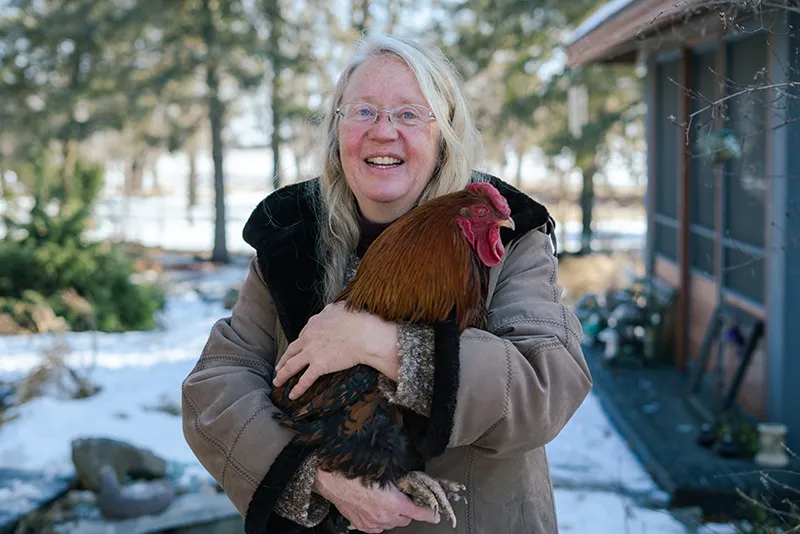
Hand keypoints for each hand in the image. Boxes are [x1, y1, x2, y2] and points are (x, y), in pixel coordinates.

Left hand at [272, 302, 399, 398]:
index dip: (299, 344)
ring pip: (291, 365)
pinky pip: (305, 379)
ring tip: (277, 382)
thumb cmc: (358, 319)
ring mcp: (312, 352)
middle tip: (279, 367)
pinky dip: (297, 389)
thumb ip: (331, 309)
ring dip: (283, 375)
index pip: (303, 335)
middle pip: (291, 350)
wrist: (365, 333)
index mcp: (314, 323)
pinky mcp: (320, 365)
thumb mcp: (340, 307)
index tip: (298, 350)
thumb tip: (330, 309)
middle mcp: (309, 337)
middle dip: (284, 360)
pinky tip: (292, 395)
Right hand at [313, 469, 439, 532]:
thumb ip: (399, 485)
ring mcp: (373, 524)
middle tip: (401, 499)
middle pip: (406, 520)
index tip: (435, 515)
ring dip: (393, 516)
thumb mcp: (385, 475)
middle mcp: (385, 517)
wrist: (333, 480)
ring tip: (384, 502)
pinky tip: (375, 509)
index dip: (429, 513)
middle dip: (407, 511)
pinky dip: (380, 520)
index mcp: (394, 503)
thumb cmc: (357, 473)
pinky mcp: (363, 526)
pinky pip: (378, 528)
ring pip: (392, 524)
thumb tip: (408, 488)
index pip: (420, 513)